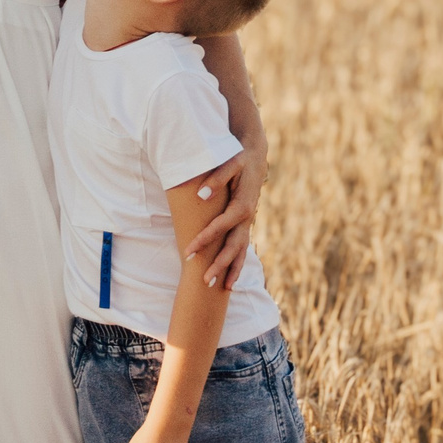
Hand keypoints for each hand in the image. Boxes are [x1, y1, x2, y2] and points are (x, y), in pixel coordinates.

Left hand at [186, 136, 268, 289]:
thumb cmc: (238, 158)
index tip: (188, 251)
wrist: (254, 154)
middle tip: (205, 281)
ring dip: (231, 269)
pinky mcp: (245, 223)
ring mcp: (247, 222)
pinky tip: (231, 278)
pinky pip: (242, 246)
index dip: (205, 239)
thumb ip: (217, 179)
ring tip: (222, 288)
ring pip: (241, 250)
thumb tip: (201, 195)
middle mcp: (247, 217)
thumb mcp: (230, 163)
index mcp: (242, 204)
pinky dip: (237, 263)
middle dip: (220, 264)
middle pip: (234, 246)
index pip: (220, 227)